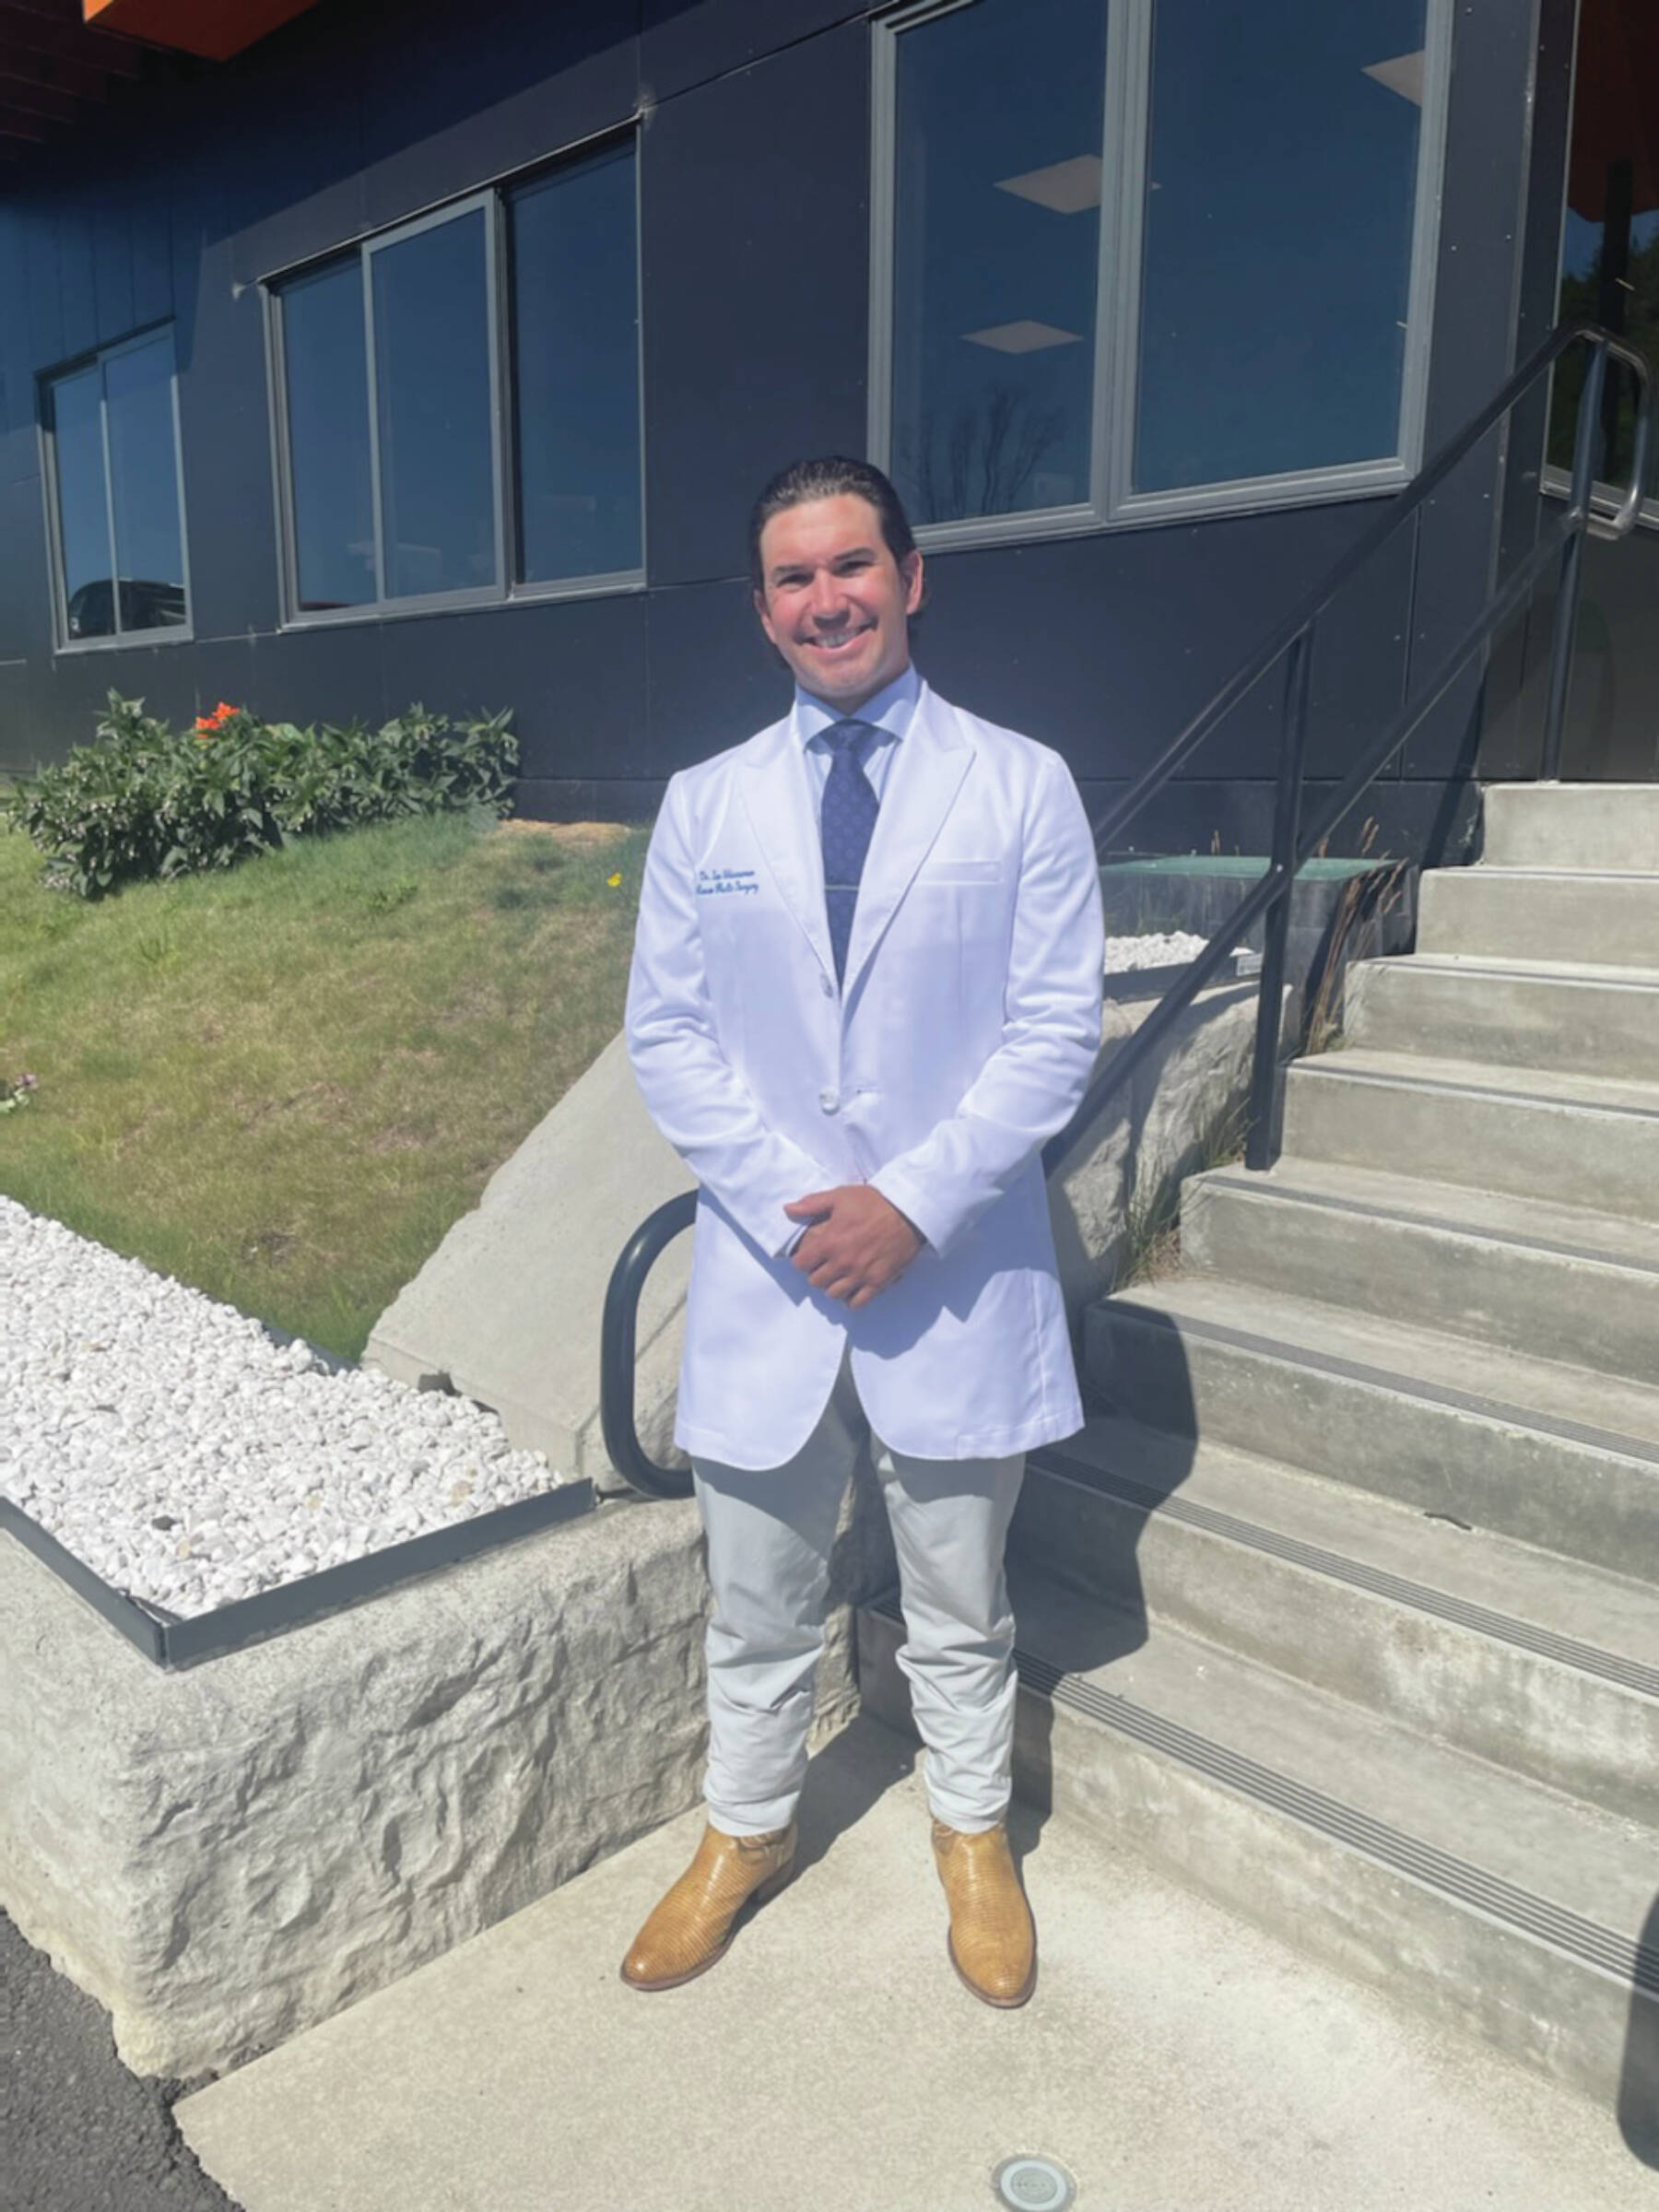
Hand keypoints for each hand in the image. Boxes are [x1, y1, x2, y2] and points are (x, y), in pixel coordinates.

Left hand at [784, 1186, 923, 1307]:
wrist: (909, 1213)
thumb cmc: (874, 1203)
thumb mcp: (841, 1196)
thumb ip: (812, 1204)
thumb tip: (788, 1210)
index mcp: (829, 1242)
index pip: (801, 1264)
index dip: (802, 1260)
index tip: (808, 1256)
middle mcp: (842, 1263)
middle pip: (815, 1282)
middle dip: (816, 1274)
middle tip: (824, 1266)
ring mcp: (860, 1275)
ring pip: (834, 1294)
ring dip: (833, 1286)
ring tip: (838, 1277)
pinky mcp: (878, 1283)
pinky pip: (857, 1303)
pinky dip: (851, 1299)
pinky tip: (853, 1289)